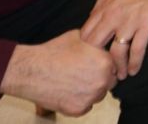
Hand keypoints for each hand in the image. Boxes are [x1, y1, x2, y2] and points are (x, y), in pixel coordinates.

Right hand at [0, 30, 114, 115]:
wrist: (32, 70)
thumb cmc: (54, 51)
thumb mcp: (80, 36)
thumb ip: (96, 42)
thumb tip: (104, 40)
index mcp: (105, 62)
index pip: (115, 67)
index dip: (104, 65)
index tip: (93, 64)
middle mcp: (102, 81)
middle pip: (109, 83)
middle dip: (99, 78)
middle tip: (83, 74)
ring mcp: (91, 98)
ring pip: (98, 95)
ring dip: (90, 90)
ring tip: (73, 81)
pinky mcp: (79, 110)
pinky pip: (86, 106)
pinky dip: (78, 101)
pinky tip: (66, 91)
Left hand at [80, 0, 147, 80]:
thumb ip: (102, 0)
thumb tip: (93, 15)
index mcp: (105, 6)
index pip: (87, 33)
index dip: (87, 47)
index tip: (93, 56)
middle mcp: (114, 16)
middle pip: (96, 45)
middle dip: (98, 59)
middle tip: (104, 69)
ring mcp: (130, 22)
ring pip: (116, 52)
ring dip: (117, 67)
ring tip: (120, 75)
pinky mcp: (146, 26)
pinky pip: (137, 50)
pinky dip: (134, 63)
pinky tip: (134, 70)